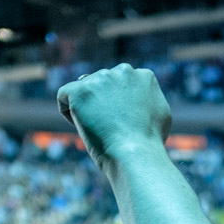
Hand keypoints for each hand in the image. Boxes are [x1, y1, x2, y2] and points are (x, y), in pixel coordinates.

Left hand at [56, 64, 171, 167]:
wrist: (136, 153)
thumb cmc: (149, 142)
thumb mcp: (160, 114)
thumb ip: (146, 99)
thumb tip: (137, 98)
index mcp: (143, 75)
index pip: (122, 85)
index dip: (119, 106)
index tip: (122, 123)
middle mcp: (123, 71)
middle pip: (102, 85)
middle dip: (102, 104)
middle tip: (110, 128)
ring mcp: (101, 78)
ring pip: (84, 91)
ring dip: (87, 109)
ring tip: (99, 130)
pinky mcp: (80, 90)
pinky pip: (64, 95)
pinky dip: (68, 112)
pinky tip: (81, 125)